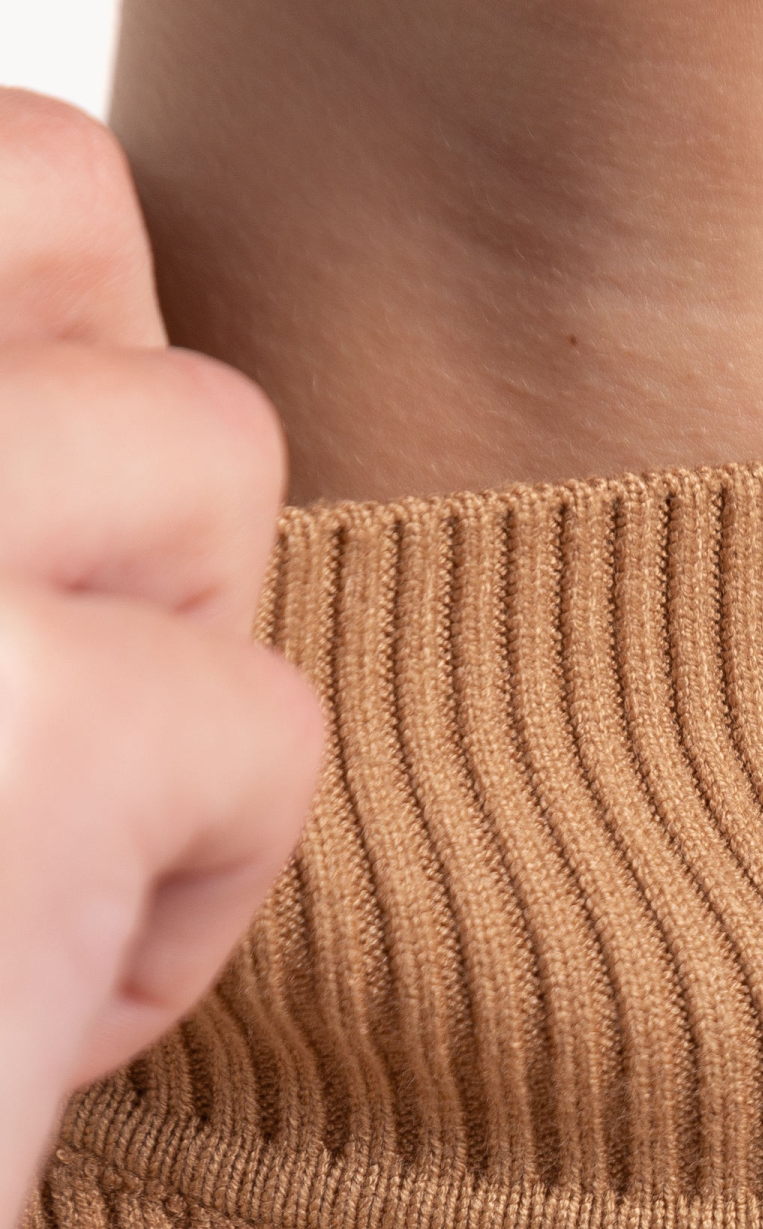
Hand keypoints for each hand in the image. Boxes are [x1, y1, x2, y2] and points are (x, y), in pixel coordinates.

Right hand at [0, 87, 324, 1228]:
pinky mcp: (23, 726)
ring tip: (22, 853)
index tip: (18, 555)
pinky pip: (272, 725)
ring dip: (169, 663)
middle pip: (71, 207)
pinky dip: (207, 894)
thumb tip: (86, 361)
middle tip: (44, 666)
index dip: (26, 340)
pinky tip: (40, 1021)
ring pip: (213, 449)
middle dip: (117, 434)